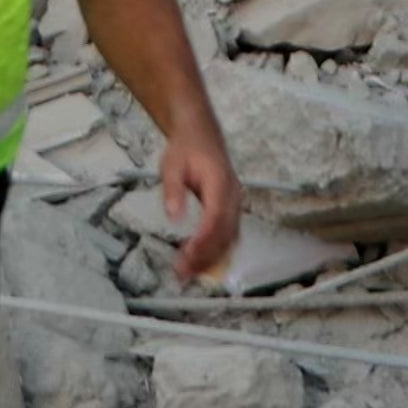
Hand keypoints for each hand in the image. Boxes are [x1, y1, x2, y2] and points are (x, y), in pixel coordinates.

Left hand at [162, 126, 243, 290]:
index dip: (203, 241)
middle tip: (183, 274)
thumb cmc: (185, 148)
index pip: (215, 218)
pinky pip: (230, 234)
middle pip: (225, 234)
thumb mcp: (171, 165)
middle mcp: (234, 196)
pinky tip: (202, 262)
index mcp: (220, 184)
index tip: (187, 257)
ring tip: (189, 273)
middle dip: (206, 257)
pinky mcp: (233, 208)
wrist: (200, 133)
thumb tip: (174, 217)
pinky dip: (217, 251)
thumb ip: (173, 190)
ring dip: (212, 258)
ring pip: (230, 238)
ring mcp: (236, 203)